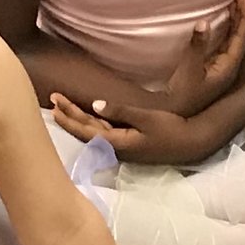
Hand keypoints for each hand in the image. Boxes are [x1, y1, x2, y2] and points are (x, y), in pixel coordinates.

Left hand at [49, 92, 203, 165]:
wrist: (191, 143)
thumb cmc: (171, 130)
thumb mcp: (147, 118)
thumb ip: (120, 111)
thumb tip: (94, 104)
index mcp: (117, 142)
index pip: (85, 130)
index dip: (68, 118)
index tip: (54, 105)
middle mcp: (116, 146)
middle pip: (86, 129)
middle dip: (68, 114)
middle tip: (53, 98)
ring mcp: (122, 145)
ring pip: (93, 130)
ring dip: (78, 118)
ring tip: (62, 106)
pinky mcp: (129, 142)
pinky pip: (104, 131)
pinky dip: (92, 121)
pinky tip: (86, 114)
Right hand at [162, 0, 244, 116]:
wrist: (176, 111)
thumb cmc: (183, 92)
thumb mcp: (189, 68)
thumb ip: (197, 46)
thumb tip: (204, 23)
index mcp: (229, 66)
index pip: (241, 37)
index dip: (244, 16)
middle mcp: (230, 66)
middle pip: (240, 36)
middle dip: (242, 15)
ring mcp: (222, 67)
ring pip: (233, 39)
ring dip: (235, 21)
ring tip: (236, 3)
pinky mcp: (213, 67)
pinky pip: (225, 43)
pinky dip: (226, 30)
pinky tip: (223, 21)